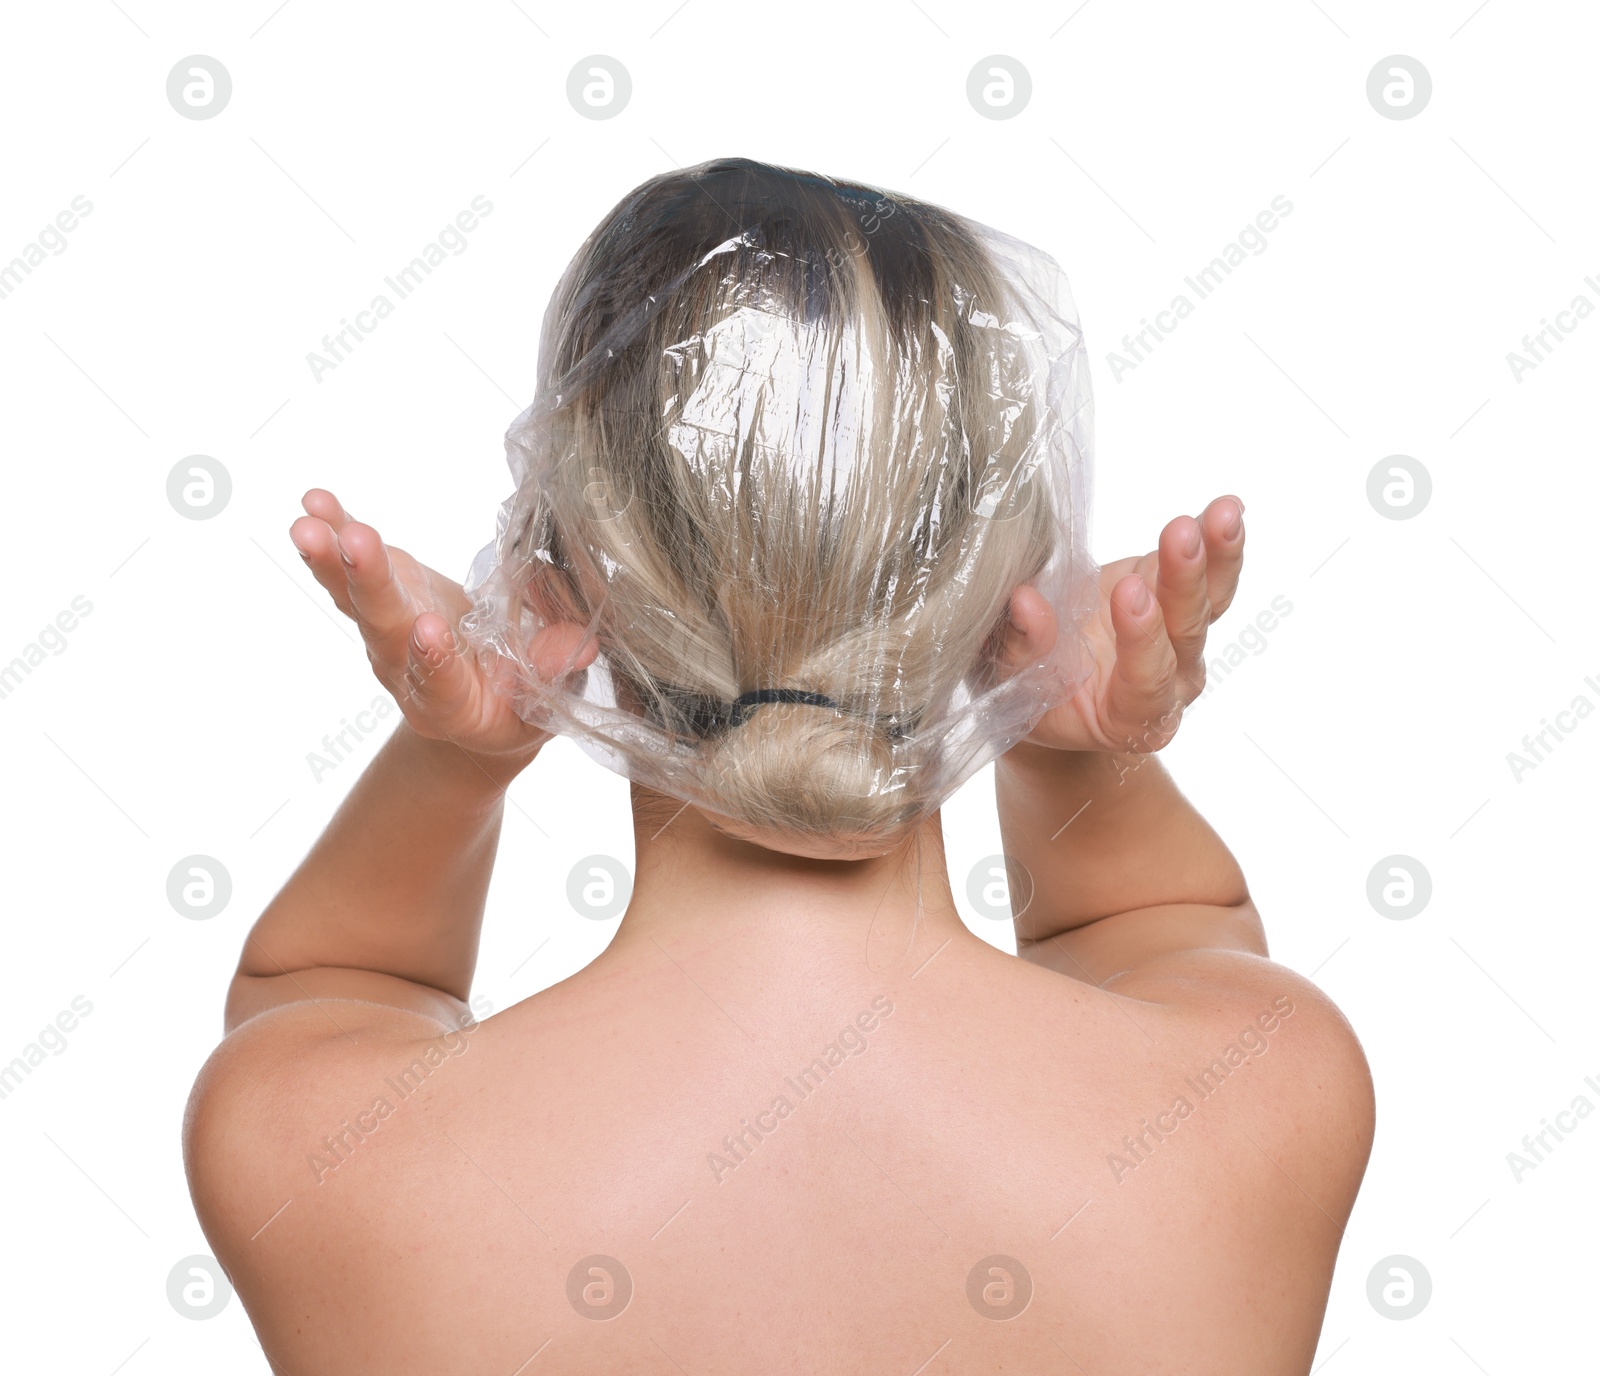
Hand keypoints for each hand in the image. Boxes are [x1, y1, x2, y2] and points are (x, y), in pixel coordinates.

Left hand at [289, 489, 596, 768]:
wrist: (477, 713)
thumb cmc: (522, 706)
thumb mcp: (547, 704)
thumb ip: (553, 674)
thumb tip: (576, 645)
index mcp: (454, 706)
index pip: (439, 684)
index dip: (432, 660)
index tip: (428, 630)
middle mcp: (406, 672)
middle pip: (384, 628)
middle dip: (368, 584)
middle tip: (352, 544)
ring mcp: (388, 634)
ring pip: (356, 597)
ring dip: (330, 557)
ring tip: (309, 521)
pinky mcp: (383, 599)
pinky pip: (349, 567)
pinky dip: (332, 531)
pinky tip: (314, 501)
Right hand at [1001, 495, 1245, 752]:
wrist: (1052, 694)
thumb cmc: (1028, 697)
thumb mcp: (1013, 683)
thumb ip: (1024, 649)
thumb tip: (1025, 602)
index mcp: (1131, 719)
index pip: (1147, 680)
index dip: (1141, 638)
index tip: (1129, 593)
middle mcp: (1169, 684)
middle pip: (1186, 632)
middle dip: (1184, 581)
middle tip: (1180, 536)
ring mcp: (1179, 643)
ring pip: (1209, 600)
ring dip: (1217, 554)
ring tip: (1223, 511)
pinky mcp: (1175, 600)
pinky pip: (1207, 573)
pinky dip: (1217, 541)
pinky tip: (1227, 507)